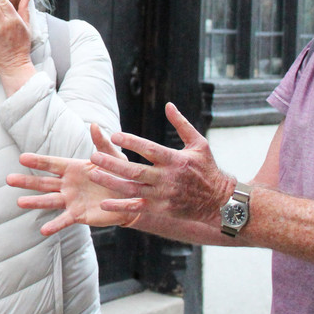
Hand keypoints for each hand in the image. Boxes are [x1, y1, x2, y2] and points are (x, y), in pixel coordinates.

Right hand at [8, 124, 137, 234]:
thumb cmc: (121, 174)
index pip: (51, 164)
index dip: (37, 161)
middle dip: (27, 181)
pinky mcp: (79, 215)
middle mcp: (68, 184)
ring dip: (34, 202)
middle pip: (44, 182)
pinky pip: (65, 220)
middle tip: (9, 180)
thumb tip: (93, 125)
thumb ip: (102, 144)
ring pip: (49, 200)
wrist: (133, 197)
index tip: (22, 158)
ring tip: (19, 203)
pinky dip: (54, 225)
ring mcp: (71, 200)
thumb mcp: (114, 157)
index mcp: (73, 168)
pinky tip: (43, 230)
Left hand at [86, 102, 235, 223]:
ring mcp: (163, 195)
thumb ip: (182, 124)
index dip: (132, 142)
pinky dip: (120, 206)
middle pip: (135, 171)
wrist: (220, 202)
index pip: (149, 149)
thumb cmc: (207, 169)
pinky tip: (104, 203)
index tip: (114, 135)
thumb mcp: (199, 144)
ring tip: (93, 174)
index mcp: (175, 160)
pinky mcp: (161, 208)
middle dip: (113, 164)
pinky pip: (137, 208)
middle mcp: (167, 178)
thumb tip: (168, 105)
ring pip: (132, 189)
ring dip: (111, 183)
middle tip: (93, 156)